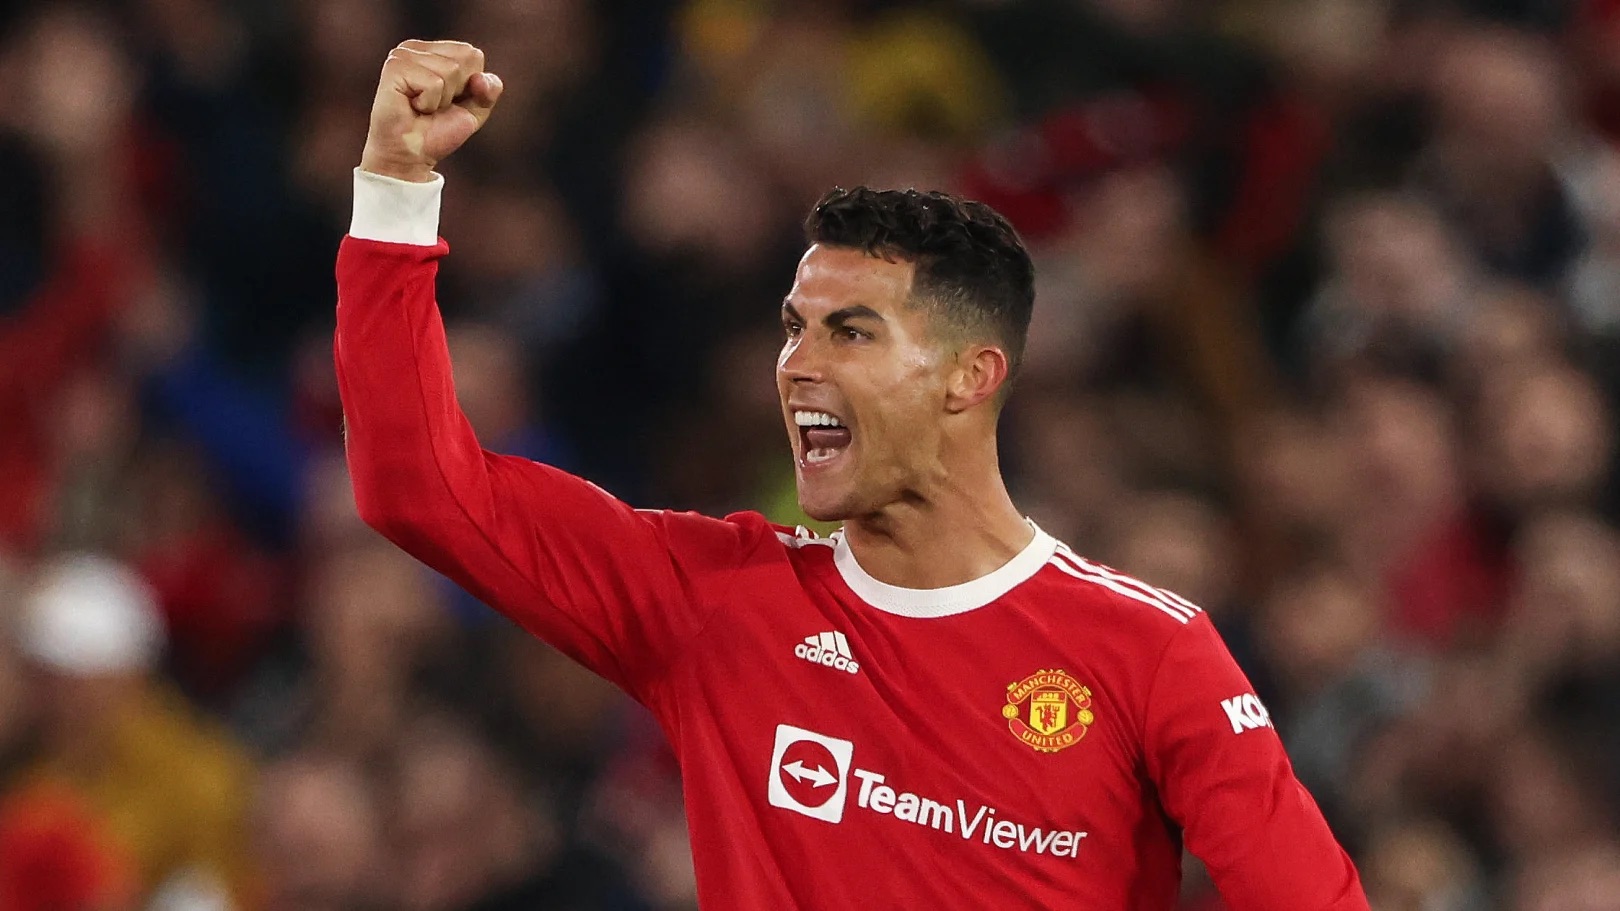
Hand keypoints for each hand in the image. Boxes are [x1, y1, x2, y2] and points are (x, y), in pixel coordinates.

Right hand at [359, 40, 502, 182]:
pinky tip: (413, 107)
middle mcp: (416, 48)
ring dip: (442, 99)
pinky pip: (434, 83)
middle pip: (464, 58)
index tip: (450, 101)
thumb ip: (489, 90)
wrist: (411, 156)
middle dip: (457, 91)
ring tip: (423, 108)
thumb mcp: (475, 110)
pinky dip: (429, 103)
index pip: (473, 54)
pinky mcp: (394, 66)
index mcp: (434, 51)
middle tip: (434, 106)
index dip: (471, 85)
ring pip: (450, 70)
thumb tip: (480, 78)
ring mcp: (403, 54)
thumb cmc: (438, 131)